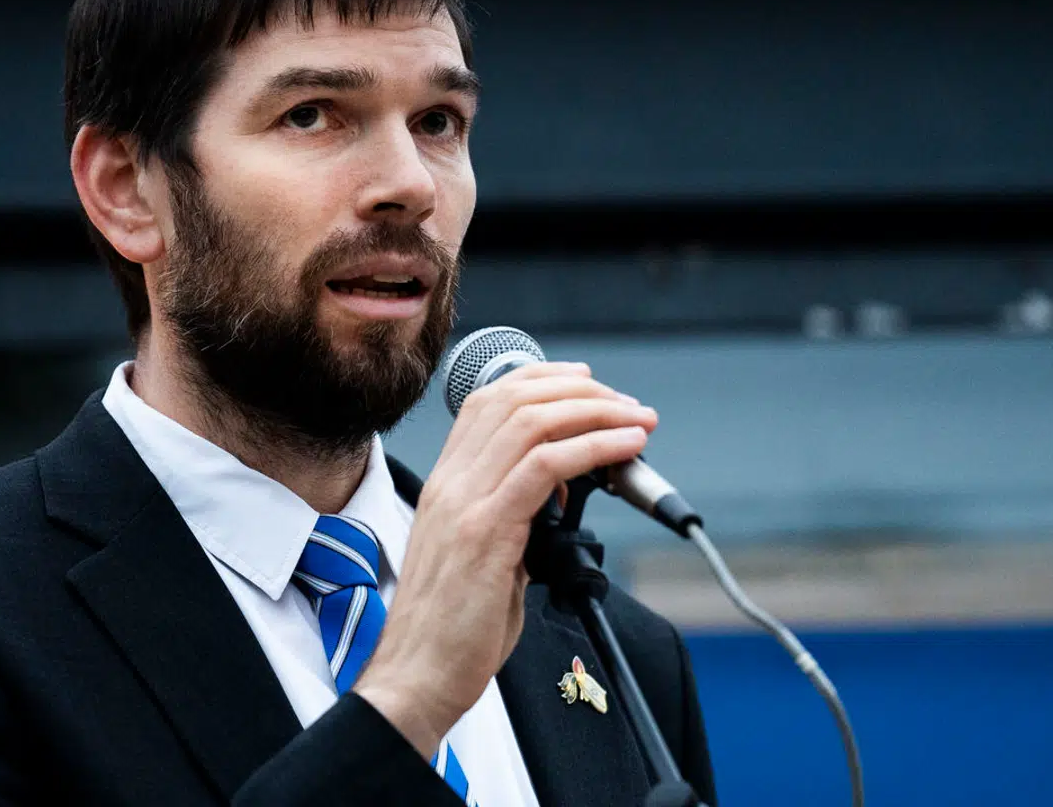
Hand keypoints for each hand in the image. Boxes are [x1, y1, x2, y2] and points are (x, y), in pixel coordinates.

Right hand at [353, 362, 655, 755]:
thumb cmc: (451, 627)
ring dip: (596, 412)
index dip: (544, 379)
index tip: (588, 383)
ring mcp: (465, 502)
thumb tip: (561, 494)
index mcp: (447, 482)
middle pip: (516, 398)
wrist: (415, 673)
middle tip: (627, 405)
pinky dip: (594, 447)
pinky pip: (545, 467)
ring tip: (637, 421)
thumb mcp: (485, 553)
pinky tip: (624, 449)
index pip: (491, 399)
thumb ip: (516, 515)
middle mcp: (452, 481)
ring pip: (533, 422)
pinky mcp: (486, 532)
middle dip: (583, 390)